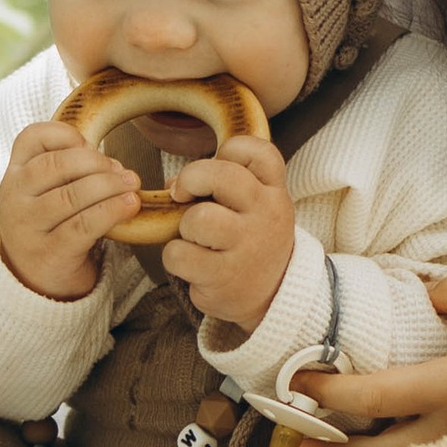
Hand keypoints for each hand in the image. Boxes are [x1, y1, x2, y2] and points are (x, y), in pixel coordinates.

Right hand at [0, 116, 138, 300]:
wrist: (34, 282)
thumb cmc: (50, 227)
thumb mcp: (45, 193)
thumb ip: (68, 171)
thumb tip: (114, 164)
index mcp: (15, 175)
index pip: (31, 138)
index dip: (65, 134)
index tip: (90, 145)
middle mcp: (14, 198)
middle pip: (55, 164)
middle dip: (97, 163)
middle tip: (123, 172)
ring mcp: (28, 227)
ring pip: (72, 195)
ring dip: (110, 186)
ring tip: (132, 186)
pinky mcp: (49, 253)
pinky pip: (83, 226)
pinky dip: (111, 211)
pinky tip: (129, 206)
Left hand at [161, 135, 296, 337]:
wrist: (273, 296)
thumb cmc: (251, 241)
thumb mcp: (252, 208)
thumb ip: (219, 186)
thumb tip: (173, 185)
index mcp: (273, 192)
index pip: (257, 151)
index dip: (229, 151)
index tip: (218, 166)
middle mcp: (266, 214)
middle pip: (221, 175)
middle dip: (191, 179)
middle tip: (184, 195)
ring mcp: (248, 246)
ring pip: (198, 218)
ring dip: (184, 226)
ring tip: (194, 238)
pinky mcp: (225, 276)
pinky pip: (179, 253)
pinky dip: (175, 256)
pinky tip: (191, 263)